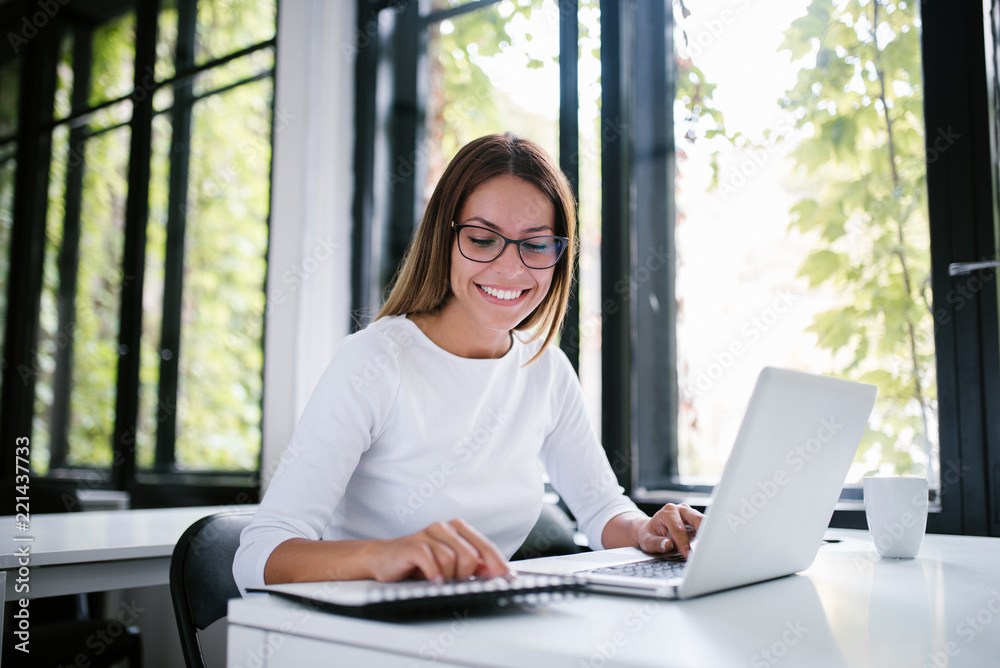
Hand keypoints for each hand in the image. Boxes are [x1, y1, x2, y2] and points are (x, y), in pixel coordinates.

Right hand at [368, 518, 509, 582]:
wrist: (384, 559)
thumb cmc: (419, 562)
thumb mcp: (450, 564)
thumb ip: (473, 564)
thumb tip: (496, 572)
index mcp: (457, 528)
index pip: (485, 546)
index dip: (497, 564)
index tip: (506, 578)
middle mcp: (444, 528)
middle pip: (471, 556)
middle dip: (465, 575)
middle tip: (452, 580)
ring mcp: (428, 534)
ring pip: (453, 561)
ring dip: (447, 577)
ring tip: (437, 578)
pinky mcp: (414, 545)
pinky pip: (433, 563)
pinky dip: (434, 575)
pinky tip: (431, 579)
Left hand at [634, 503, 702, 558]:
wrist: (651, 529)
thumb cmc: (650, 535)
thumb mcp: (647, 541)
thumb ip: (656, 543)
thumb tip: (667, 544)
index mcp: (667, 512)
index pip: (678, 529)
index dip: (684, 543)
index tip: (688, 555)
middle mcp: (680, 509)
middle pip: (696, 519)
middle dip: (701, 535)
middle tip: (704, 550)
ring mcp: (689, 513)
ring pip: (704, 521)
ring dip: (707, 534)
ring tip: (709, 548)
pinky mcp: (696, 520)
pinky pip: (705, 526)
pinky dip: (707, 535)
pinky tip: (708, 545)